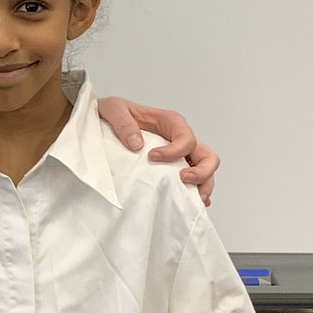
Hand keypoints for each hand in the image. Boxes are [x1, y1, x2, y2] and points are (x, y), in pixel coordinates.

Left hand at [97, 96, 218, 205]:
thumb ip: (123, 123)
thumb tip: (137, 144)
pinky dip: (196, 192)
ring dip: (203, 186)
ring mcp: (179, 155)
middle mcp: (180, 138)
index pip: (186, 138)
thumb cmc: (113, 113)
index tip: (152, 157)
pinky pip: (193, 181)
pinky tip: (191, 203)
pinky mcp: (172, 168)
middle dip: (202, 171)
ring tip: (192, 199)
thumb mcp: (113, 109)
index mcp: (170, 122)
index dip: (174, 151)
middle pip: (207, 155)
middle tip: (183, 179)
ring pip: (205, 171)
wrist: (105, 122)